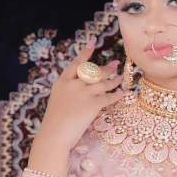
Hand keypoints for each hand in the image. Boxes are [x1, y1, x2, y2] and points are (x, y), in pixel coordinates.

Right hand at [36, 37, 130, 151]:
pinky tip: (122, 93)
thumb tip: (81, 88)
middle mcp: (73, 83)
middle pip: (93, 72)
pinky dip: (116, 95)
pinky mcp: (92, 104)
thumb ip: (69, 91)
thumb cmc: (54, 122)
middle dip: (106, 68)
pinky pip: (108, 97)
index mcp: (62, 81)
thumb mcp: (58, 100)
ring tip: (121, 78)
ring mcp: (83, 93)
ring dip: (114, 80)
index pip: (77, 63)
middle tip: (116, 63)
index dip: (86, 52)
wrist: (54, 135)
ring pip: (103, 83)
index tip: (93, 41)